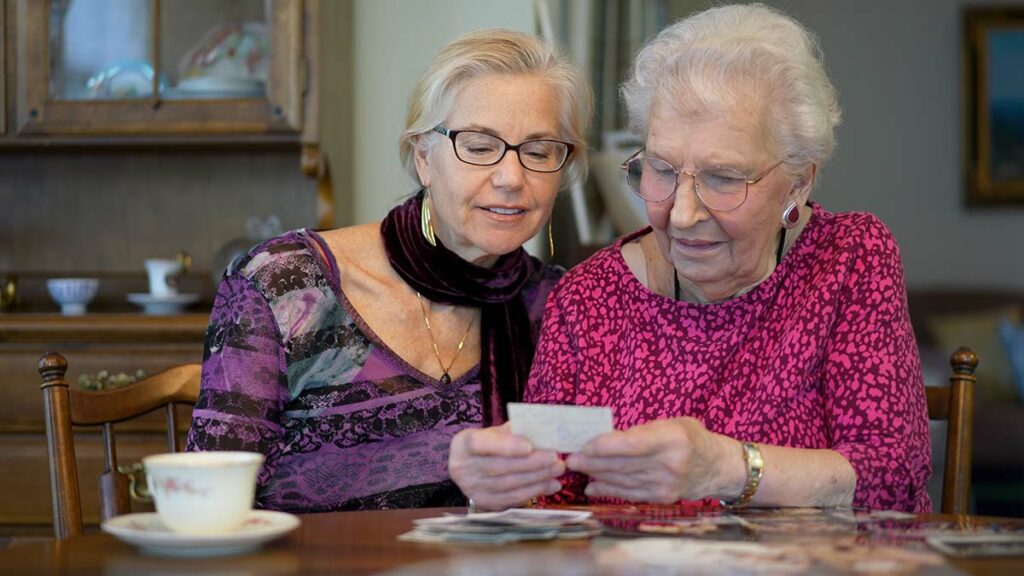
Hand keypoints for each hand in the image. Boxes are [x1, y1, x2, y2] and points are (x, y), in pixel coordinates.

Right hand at [448, 423, 564, 510]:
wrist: (471, 467)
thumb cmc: (488, 444)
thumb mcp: (495, 432)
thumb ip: (514, 431)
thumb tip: (543, 431)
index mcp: (462, 444)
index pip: (481, 444)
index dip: (505, 446)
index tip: (529, 446)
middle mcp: (462, 469)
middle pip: (500, 467)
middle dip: (531, 463)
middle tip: (555, 458)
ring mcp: (472, 489)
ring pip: (509, 485)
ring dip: (537, 479)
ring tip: (558, 470)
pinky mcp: (485, 504)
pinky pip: (513, 500)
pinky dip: (535, 491)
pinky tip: (551, 484)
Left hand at [565, 417, 738, 502]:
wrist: (719, 467)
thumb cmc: (691, 438)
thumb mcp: (672, 423)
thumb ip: (642, 431)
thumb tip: (606, 438)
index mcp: (673, 440)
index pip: (631, 444)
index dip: (604, 446)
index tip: (584, 445)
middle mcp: (669, 464)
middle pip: (623, 464)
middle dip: (592, 462)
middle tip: (570, 458)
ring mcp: (665, 485)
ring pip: (622, 480)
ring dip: (596, 475)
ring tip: (576, 469)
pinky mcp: (661, 498)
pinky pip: (629, 494)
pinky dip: (608, 489)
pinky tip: (591, 485)